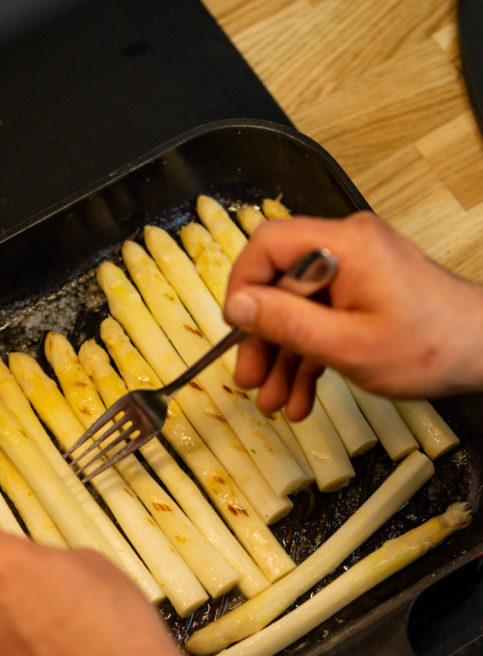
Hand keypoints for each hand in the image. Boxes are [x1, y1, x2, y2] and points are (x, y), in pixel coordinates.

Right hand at [224, 211, 482, 418]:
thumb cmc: (430, 347)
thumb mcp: (345, 345)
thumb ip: (286, 323)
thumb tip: (238, 305)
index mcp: (344, 245)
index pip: (268, 244)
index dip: (243, 284)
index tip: (235, 327)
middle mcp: (347, 248)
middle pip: (280, 284)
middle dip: (262, 338)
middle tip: (248, 379)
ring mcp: (356, 271)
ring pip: (298, 310)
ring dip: (283, 358)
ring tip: (273, 402)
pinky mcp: (363, 293)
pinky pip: (321, 319)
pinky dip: (308, 356)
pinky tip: (299, 395)